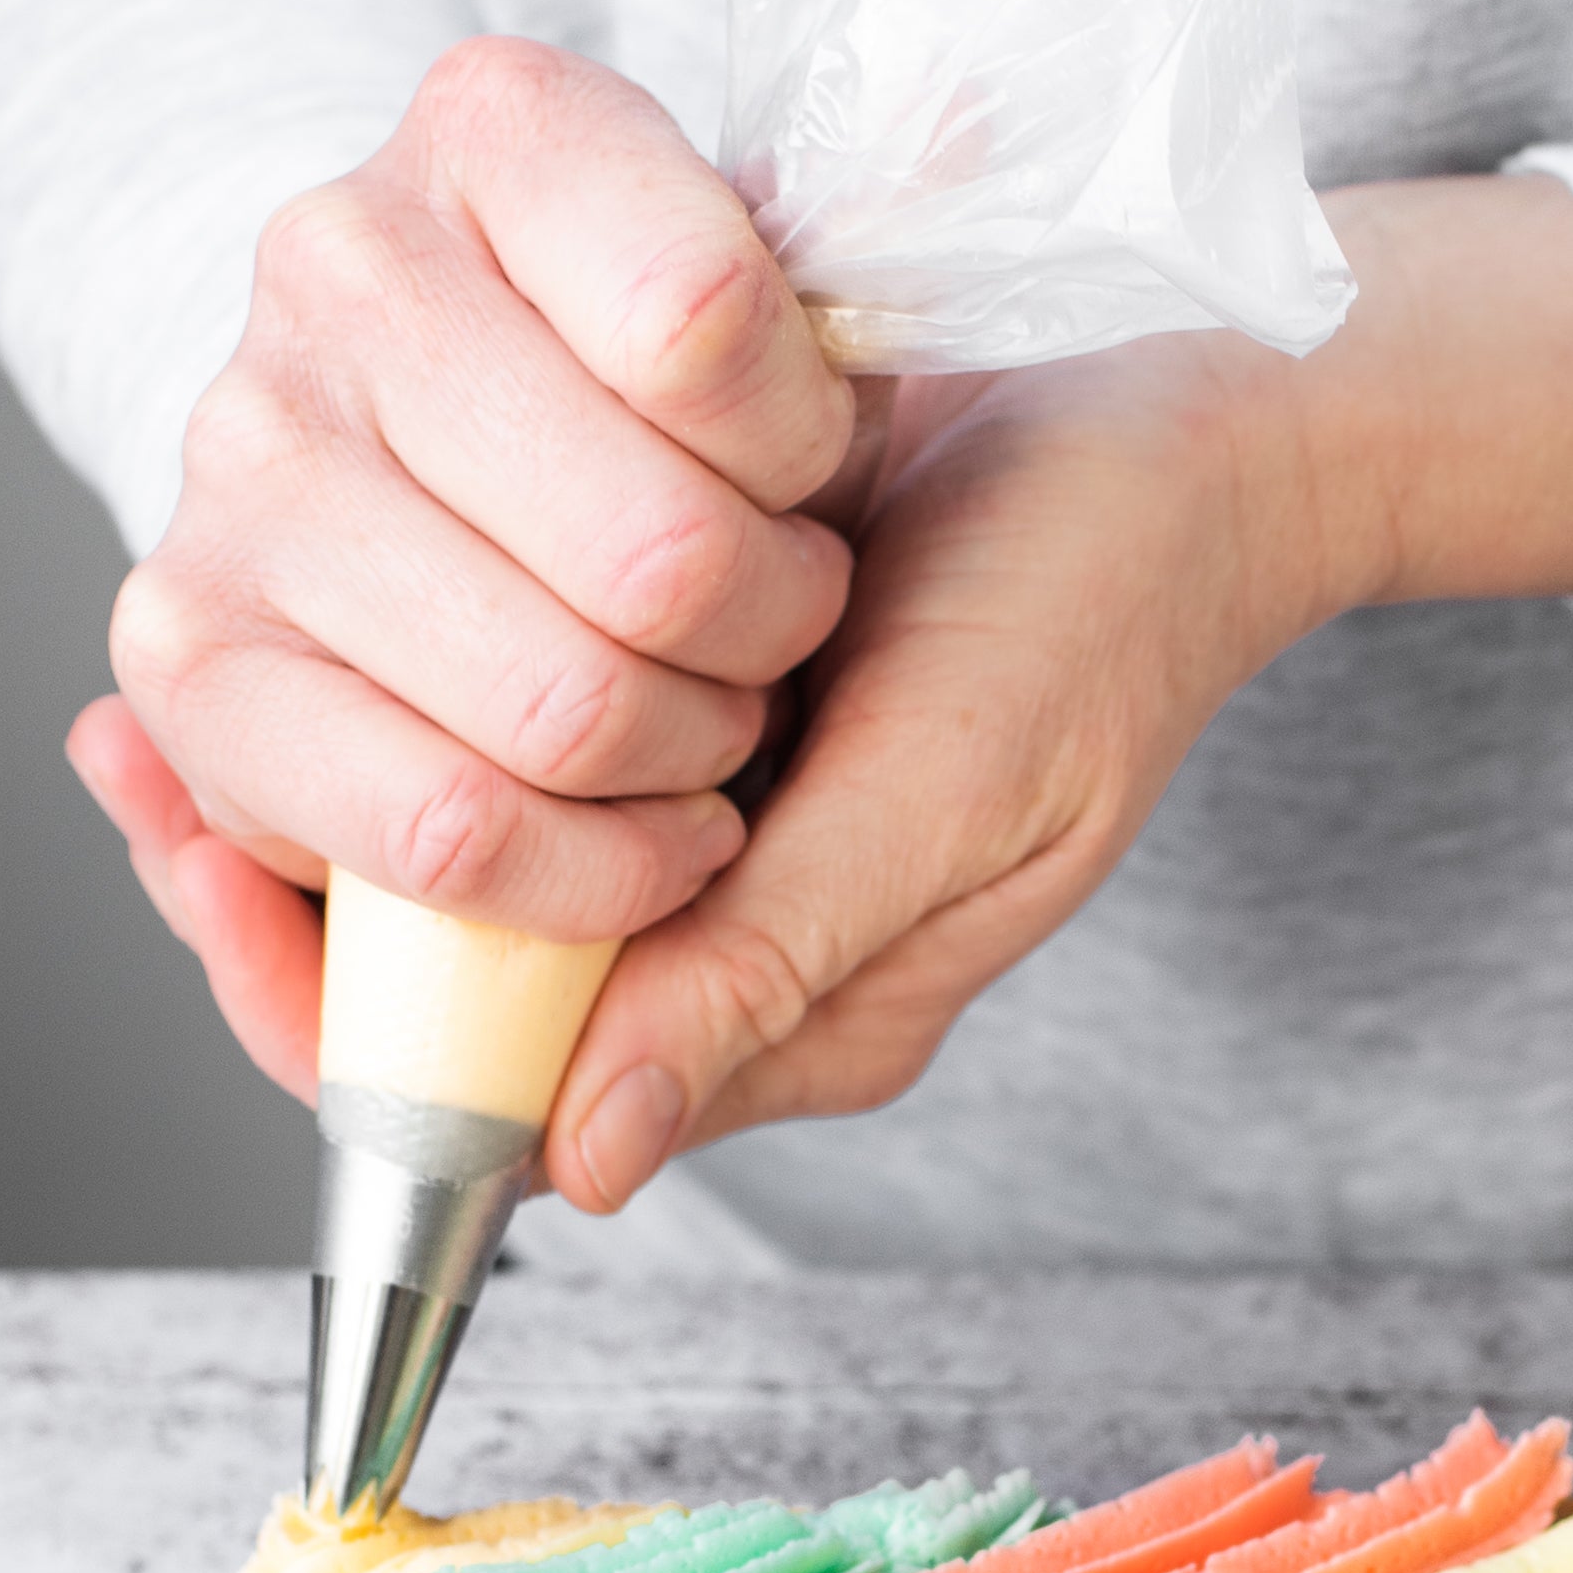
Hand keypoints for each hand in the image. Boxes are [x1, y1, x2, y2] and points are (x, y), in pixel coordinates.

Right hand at [69, 38, 872, 1099]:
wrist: (499, 484)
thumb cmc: (695, 402)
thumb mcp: (819, 284)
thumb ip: (890, 207)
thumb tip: (952, 105)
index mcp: (500, 124)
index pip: (712, 323)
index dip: (809, 450)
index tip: (808, 465)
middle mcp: (337, 260)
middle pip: (658, 557)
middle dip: (769, 637)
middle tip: (778, 631)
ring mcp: (240, 459)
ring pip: (562, 708)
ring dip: (685, 761)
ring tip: (705, 719)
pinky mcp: (188, 656)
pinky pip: (435, 827)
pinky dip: (581, 877)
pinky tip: (639, 839)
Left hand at [531, 167, 1572, 1207]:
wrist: (1171, 406)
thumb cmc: (1099, 604)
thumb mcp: (939, 796)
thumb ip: (761, 972)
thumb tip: (585, 1166)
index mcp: (818, 1025)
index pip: (562, 1103)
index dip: (452, 1022)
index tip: (401, 871)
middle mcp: (758, 948)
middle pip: (523, 979)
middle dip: (487, 861)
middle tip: (531, 694)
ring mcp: (730, 829)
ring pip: (525, 841)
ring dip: (516, 747)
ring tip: (591, 620)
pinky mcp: (709, 718)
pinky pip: (564, 730)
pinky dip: (555, 661)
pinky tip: (607, 578)